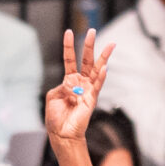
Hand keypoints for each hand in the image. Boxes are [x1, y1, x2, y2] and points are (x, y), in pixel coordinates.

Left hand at [44, 28, 113, 142]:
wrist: (62, 134)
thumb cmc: (56, 118)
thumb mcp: (53, 97)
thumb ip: (61, 86)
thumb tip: (71, 83)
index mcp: (69, 81)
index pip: (70, 59)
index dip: (68, 46)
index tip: (69, 32)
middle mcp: (80, 83)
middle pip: (86, 60)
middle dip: (89, 45)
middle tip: (92, 31)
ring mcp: (87, 90)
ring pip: (97, 70)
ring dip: (103, 57)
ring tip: (111, 44)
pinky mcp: (92, 99)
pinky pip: (98, 85)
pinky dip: (102, 77)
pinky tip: (105, 67)